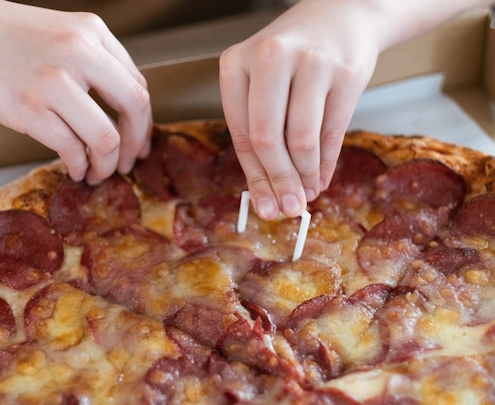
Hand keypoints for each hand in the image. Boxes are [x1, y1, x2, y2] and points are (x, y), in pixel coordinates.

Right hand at [0, 0, 152, 183]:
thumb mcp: (52, 34)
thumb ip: (86, 63)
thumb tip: (112, 108)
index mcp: (90, 31)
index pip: (136, 84)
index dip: (142, 121)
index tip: (137, 142)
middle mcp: (80, 52)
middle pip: (135, 108)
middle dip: (135, 145)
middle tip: (127, 164)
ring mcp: (54, 80)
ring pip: (107, 137)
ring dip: (107, 164)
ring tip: (96, 174)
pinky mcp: (26, 107)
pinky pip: (72, 148)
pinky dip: (79, 166)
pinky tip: (73, 170)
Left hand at [219, 0, 379, 218]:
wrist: (342, 14)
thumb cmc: (293, 55)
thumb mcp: (261, 81)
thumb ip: (259, 130)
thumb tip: (268, 193)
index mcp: (236, 63)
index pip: (241, 134)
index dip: (254, 176)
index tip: (264, 205)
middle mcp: (270, 58)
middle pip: (268, 139)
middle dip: (279, 182)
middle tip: (288, 207)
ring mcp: (311, 63)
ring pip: (302, 140)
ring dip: (304, 176)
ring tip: (306, 193)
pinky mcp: (346, 73)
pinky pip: (333, 133)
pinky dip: (326, 164)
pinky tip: (322, 178)